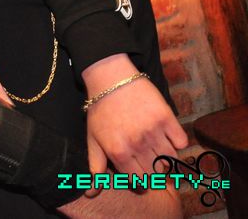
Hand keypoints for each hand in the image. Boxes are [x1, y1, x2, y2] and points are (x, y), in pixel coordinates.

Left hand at [82, 54, 186, 177]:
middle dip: (153, 169)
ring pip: (170, 159)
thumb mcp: (92, 139)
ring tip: (156, 146)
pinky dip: (176, 141)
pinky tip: (165, 134)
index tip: (140, 172)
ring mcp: (153, 131)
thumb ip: (95, 167)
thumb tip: (91, 193)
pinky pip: (181, 141)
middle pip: (156, 173)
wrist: (111, 78)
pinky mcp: (166, 117)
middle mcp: (137, 145)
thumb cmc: (100, 110)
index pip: (139, 181)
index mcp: (118, 153)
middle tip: (148, 158)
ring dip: (165, 156)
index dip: (141, 179)